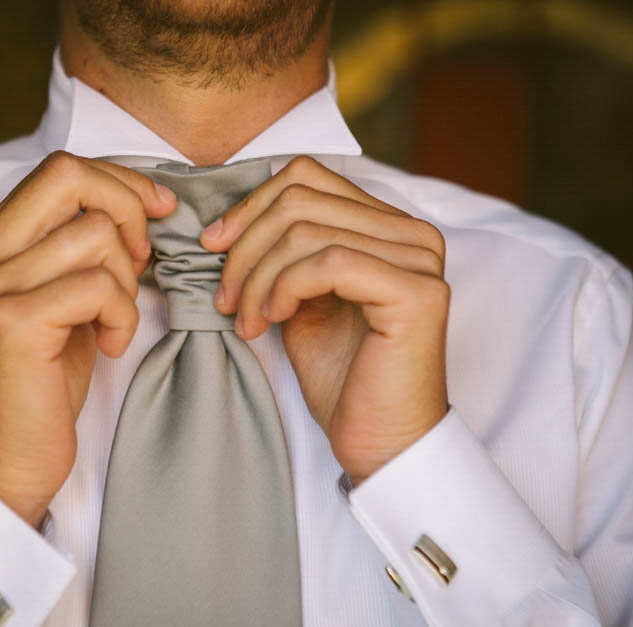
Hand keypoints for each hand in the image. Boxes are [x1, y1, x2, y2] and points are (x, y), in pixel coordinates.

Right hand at [0, 151, 175, 526]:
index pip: (60, 169)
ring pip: (94, 234)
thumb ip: (75, 250)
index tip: (157, 212)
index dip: (120, 183)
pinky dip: (121, 315)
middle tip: (140, 261)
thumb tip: (136, 205)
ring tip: (112, 322)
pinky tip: (108, 345)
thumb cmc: (39, 384)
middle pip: (69, 175)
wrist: (0, 462)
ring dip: (125, 281)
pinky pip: (98, 285)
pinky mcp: (12, 322)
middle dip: (128, 209)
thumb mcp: (56, 301)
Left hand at [201, 156, 448, 485]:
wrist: (379, 443)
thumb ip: (286, 252)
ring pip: (306, 229)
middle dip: (245, 247)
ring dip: (258, 276)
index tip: (213, 247)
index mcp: (388, 226)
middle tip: (226, 298)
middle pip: (300, 199)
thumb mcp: (302, 299)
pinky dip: (284, 288)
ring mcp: (419, 260)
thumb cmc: (342, 378)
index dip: (250, 207)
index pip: (307, 177)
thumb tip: (230, 220)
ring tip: (246, 319)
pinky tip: (272, 322)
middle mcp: (413, 233)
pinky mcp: (415, 292)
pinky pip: (327, 262)